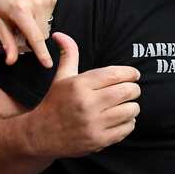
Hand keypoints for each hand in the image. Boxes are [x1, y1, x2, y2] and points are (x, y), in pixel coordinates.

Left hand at [0, 0, 57, 67]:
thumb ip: (7, 42)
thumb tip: (11, 61)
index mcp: (20, 11)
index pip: (34, 36)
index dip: (41, 52)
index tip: (48, 64)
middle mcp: (35, 4)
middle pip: (42, 34)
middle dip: (34, 36)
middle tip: (22, 27)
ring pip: (47, 26)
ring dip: (38, 26)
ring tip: (27, 15)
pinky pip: (50, 16)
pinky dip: (42, 17)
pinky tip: (33, 8)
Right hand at [27, 32, 139, 158]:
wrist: (41, 135)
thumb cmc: (56, 102)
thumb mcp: (61, 78)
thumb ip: (68, 55)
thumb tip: (60, 34)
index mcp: (79, 85)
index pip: (117, 74)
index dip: (131, 73)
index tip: (133, 75)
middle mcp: (87, 103)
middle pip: (128, 91)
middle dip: (133, 89)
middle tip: (130, 90)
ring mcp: (93, 123)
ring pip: (131, 110)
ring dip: (132, 107)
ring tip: (124, 106)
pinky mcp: (99, 140)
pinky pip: (128, 128)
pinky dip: (128, 123)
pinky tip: (120, 120)